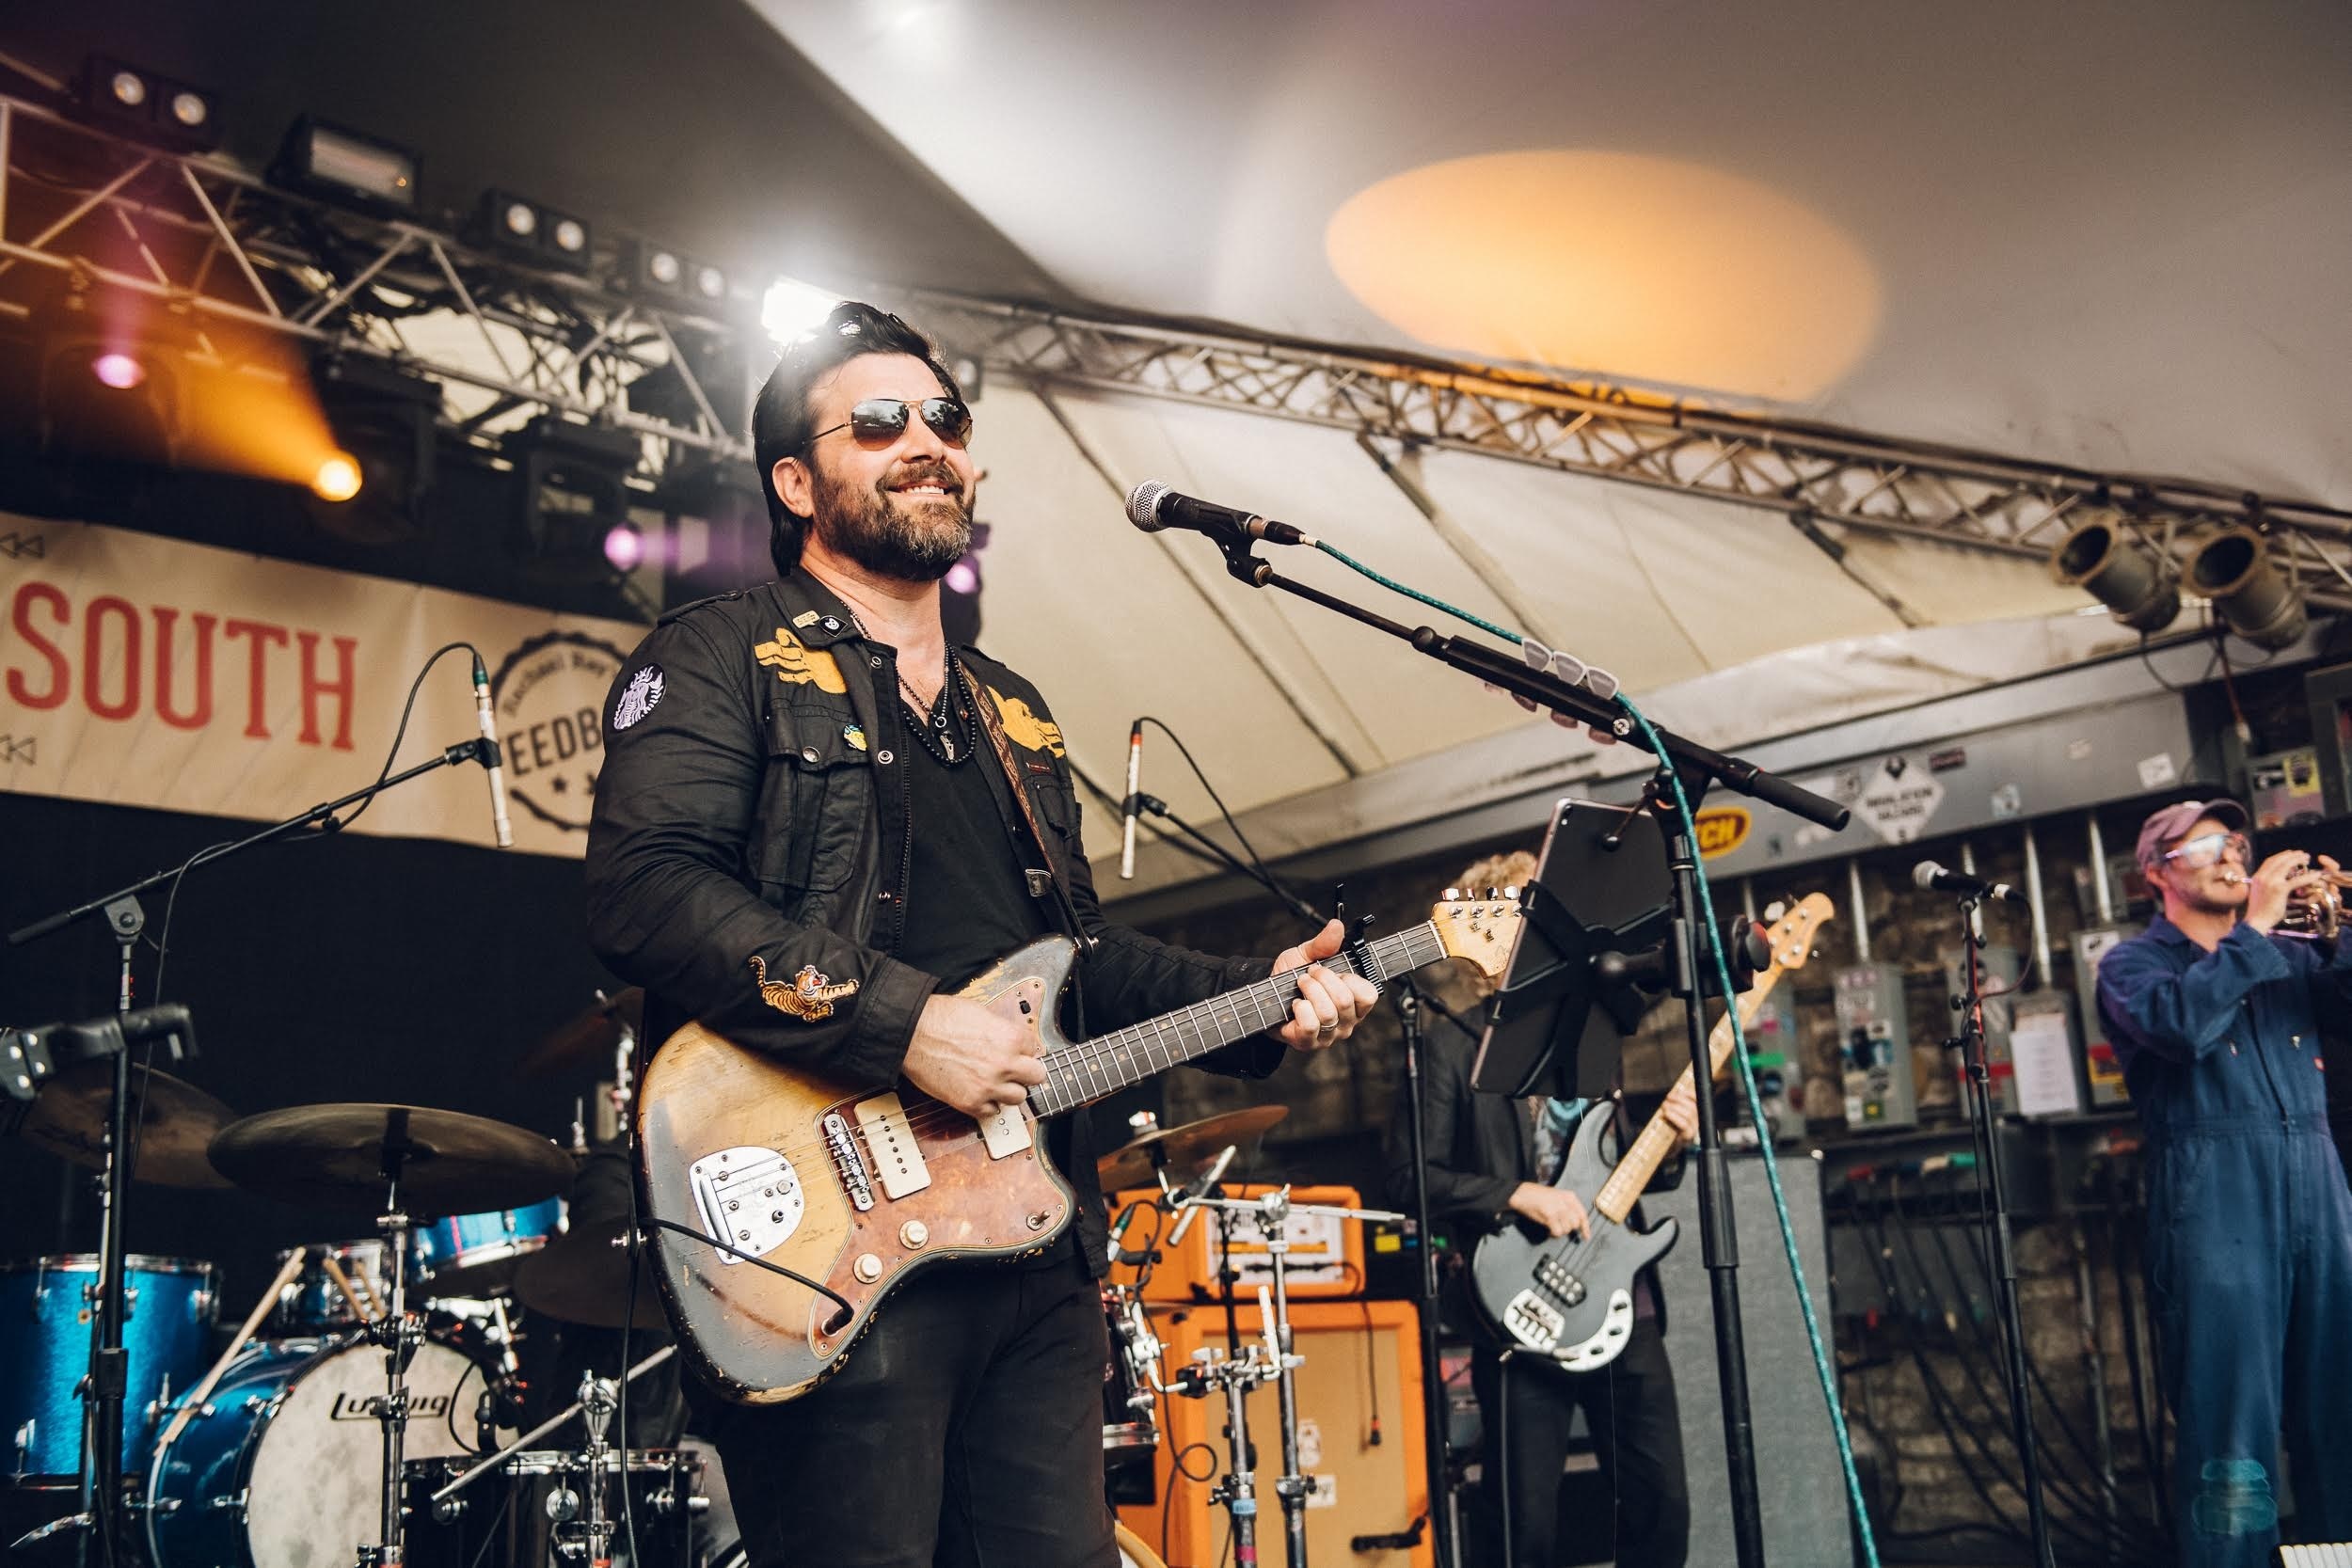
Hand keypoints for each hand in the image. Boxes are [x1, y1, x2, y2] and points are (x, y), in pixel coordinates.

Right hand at [901, 993, 1044, 1118]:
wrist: (912, 1033)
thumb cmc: (940, 1017)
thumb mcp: (981, 1012)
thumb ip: (1002, 1029)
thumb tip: (1011, 1039)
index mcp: (1010, 1038)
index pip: (1035, 1049)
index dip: (1023, 1049)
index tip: (1017, 1052)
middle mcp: (1004, 1064)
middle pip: (1037, 1076)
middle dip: (1027, 1071)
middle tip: (1016, 1070)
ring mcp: (988, 1086)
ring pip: (1019, 1097)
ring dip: (1009, 1090)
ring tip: (996, 1082)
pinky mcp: (970, 1102)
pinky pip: (992, 1112)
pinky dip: (988, 1104)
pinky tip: (980, 1092)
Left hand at [1270, 919, 1381, 1050]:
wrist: (1265, 996)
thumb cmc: (1290, 978)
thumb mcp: (1306, 955)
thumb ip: (1323, 943)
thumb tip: (1336, 926)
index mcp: (1354, 1002)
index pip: (1369, 994)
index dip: (1349, 978)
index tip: (1331, 970)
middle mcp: (1347, 1021)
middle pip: (1345, 1000)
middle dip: (1322, 980)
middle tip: (1309, 974)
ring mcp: (1330, 1035)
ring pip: (1328, 1013)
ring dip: (1309, 991)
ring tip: (1300, 985)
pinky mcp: (1310, 1043)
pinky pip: (1311, 1026)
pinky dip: (1300, 1009)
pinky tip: (1295, 1004)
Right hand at [1508, 1181, 1588, 1238]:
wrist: (1523, 1193)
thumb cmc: (1538, 1195)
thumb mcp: (1558, 1196)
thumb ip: (1568, 1206)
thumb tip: (1575, 1222)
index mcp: (1569, 1196)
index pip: (1582, 1214)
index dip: (1585, 1228)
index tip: (1586, 1236)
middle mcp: (1566, 1202)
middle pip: (1575, 1224)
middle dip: (1568, 1228)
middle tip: (1559, 1226)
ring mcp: (1558, 1209)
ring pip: (1566, 1229)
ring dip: (1559, 1231)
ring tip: (1552, 1226)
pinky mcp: (1550, 1216)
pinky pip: (1557, 1231)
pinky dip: (1554, 1234)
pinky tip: (1549, 1230)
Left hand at [1658, 1077, 1699, 1145]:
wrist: (1662, 1149)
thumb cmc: (1666, 1130)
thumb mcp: (1671, 1116)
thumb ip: (1674, 1106)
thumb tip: (1672, 1093)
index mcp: (1695, 1115)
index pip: (1698, 1101)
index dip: (1690, 1094)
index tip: (1681, 1090)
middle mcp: (1697, 1123)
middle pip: (1692, 1107)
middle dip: (1679, 1099)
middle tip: (1667, 1098)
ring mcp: (1693, 1131)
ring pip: (1689, 1114)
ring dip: (1675, 1107)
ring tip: (1664, 1106)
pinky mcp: (1686, 1138)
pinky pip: (1684, 1125)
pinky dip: (1674, 1117)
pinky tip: (1666, 1114)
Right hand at [2243, 848, 2324, 933]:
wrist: (2256, 921)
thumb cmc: (2259, 911)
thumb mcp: (2259, 893)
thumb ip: (2266, 884)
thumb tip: (2278, 880)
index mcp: (2257, 877)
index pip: (2270, 861)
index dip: (2281, 855)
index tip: (2290, 853)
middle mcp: (2262, 877)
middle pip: (2279, 860)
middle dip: (2292, 855)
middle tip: (2303, 854)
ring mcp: (2270, 882)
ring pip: (2287, 866)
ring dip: (2299, 860)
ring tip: (2307, 859)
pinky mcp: (2280, 890)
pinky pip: (2296, 880)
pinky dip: (2307, 877)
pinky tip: (2315, 875)